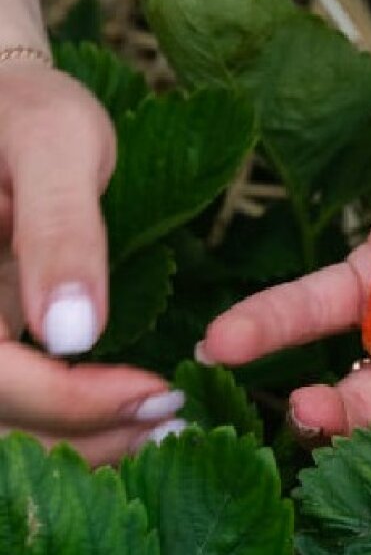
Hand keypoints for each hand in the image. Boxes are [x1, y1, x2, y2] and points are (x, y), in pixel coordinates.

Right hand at [0, 62, 182, 463]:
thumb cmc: (25, 112)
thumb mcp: (54, 145)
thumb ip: (60, 233)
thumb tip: (72, 335)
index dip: (68, 402)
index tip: (158, 394)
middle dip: (79, 435)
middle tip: (170, 422)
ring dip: (72, 442)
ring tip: (156, 424)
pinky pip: (6, 403)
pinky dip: (59, 423)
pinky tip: (121, 412)